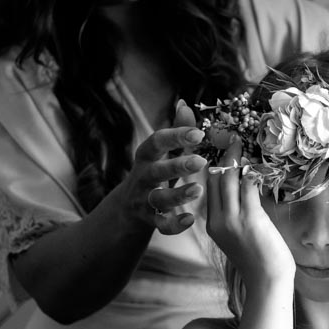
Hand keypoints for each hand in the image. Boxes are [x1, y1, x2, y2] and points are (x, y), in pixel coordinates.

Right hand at [125, 99, 206, 234]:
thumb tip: (184, 104)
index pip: (157, 141)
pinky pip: (160, 224)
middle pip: (157, 170)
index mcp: (147, 156)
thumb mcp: (161, 152)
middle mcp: (142, 176)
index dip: (176, 136)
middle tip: (201, 161)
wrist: (127, 208)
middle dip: (177, 166)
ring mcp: (144, 199)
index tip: (199, 133)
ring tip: (198, 190)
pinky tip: (189, 220)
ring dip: (177, 195)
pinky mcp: (148, 220)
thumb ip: (176, 131)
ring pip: (159, 198)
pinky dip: (173, 224)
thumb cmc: (154, 172)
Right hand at [204, 141, 294, 285]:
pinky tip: (256, 164)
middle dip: (223, 157)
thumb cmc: (258, 260)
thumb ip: (237, 214)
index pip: (208, 187)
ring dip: (236, 159)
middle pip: (215, 179)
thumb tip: (248, 188)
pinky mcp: (250, 219)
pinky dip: (252, 173)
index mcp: (212, 224)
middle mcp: (217, 220)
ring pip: (229, 179)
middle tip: (232, 139)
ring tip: (241, 145)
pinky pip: (248, 187)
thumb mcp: (239, 236)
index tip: (223, 151)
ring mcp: (232, 219)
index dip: (215, 167)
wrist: (266, 281)